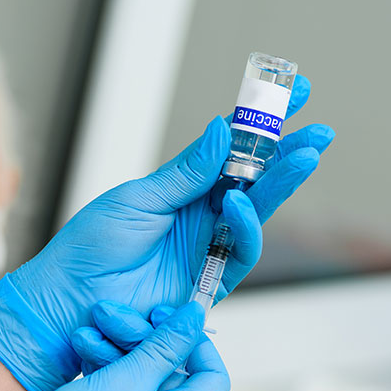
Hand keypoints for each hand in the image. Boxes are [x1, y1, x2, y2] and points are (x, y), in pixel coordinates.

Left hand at [0, 75, 333, 390]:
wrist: (71, 297)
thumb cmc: (91, 247)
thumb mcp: (138, 198)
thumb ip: (186, 172)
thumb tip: (221, 129)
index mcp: (183, 187)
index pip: (231, 149)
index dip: (261, 124)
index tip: (292, 93)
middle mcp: (201, 214)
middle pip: (255, 179)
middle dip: (289, 154)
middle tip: (319, 132)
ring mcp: (207, 247)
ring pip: (258, 212)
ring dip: (282, 184)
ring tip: (303, 157)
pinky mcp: (209, 280)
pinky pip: (240, 250)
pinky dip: (245, 226)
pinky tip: (240, 202)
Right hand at [0, 302, 226, 390]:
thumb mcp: (126, 379)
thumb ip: (165, 345)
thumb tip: (196, 317)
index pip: (211, 379)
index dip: (193, 342)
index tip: (164, 314)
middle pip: (170, 378)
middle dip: (140, 340)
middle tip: (111, 314)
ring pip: (139, 385)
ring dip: (116, 352)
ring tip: (85, 332)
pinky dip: (104, 374)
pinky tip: (81, 350)